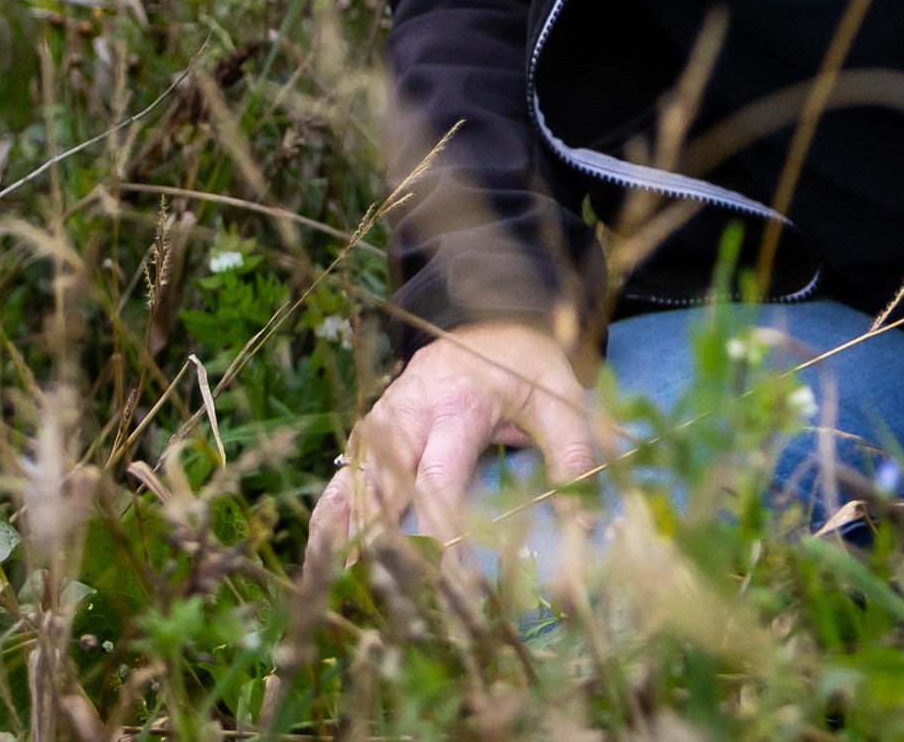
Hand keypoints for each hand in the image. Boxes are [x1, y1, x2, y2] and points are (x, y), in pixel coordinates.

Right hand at [300, 321, 603, 583]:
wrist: (488, 319)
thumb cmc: (524, 365)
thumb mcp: (559, 395)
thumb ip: (571, 451)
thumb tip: (586, 521)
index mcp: (457, 404)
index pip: (440, 476)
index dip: (440, 527)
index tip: (447, 577)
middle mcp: (410, 412)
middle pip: (384, 479)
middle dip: (372, 533)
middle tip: (364, 584)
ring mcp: (384, 419)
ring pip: (354, 475)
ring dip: (336, 524)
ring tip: (321, 576)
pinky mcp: (373, 429)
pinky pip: (346, 471)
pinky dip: (330, 511)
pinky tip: (317, 553)